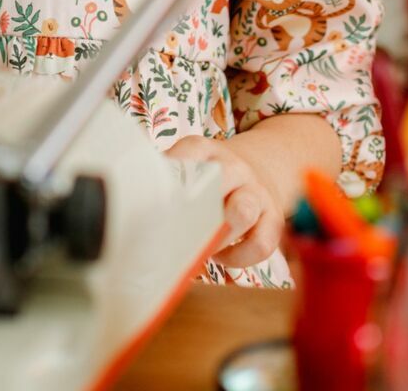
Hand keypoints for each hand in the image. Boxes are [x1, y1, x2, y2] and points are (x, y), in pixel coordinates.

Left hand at [163, 134, 283, 269]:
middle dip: (197, 208)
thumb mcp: (192, 162)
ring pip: (242, 212)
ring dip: (218, 235)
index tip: (156, 197)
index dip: (173, 173)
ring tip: (201, 248)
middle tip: (177, 230)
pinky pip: (261, 243)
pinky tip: (221, 258)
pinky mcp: (273, 220)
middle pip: (221, 179)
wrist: (262, 169)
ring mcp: (257, 193)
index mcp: (207, 150)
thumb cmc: (213, 176)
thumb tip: (133, 196)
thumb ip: (168, 176)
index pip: (191, 152)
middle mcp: (235, 167)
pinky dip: (239, 257)